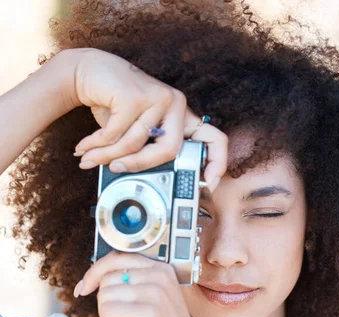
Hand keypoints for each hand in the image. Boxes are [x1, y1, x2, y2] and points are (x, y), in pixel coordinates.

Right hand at [64, 47, 226, 190]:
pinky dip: (96, 144)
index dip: (217, 163)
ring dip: (107, 155)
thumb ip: (147, 153)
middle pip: (169, 151)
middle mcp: (176, 104)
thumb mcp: (138, 134)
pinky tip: (85, 147)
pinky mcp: (136, 95)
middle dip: (138, 166)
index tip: (209, 184)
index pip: (214, 139)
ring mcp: (158, 97)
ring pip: (136, 144)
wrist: (90, 72)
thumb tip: (148, 188)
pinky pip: (116, 134)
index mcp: (182, 117)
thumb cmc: (116, 108)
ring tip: (90, 158)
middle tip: (115, 170)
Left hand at [75, 250, 217, 316]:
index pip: (118, 256)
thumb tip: (94, 277)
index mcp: (164, 270)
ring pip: (105, 295)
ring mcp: (156, 294)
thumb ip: (134, 284)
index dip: (95, 271)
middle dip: (106, 303)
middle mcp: (162, 277)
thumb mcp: (155, 303)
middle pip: (107, 277)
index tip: (84, 287)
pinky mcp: (146, 315)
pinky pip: (107, 312)